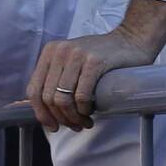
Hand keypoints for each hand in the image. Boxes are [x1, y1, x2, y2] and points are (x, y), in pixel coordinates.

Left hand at [27, 29, 160, 132]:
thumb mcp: (72, 61)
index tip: (52, 126)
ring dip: (73, 117)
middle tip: (74, 126)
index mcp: (50, 52)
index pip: (34, 90)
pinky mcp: (94, 62)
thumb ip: (57, 78)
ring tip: (84, 123)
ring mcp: (77, 55)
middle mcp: (60, 52)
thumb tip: (46, 112)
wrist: (132, 39)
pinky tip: (91, 112)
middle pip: (49, 97)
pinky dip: (84, 110)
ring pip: (63, 99)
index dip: (41, 113)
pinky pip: (82, 95)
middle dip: (60, 118)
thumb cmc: (102, 56)